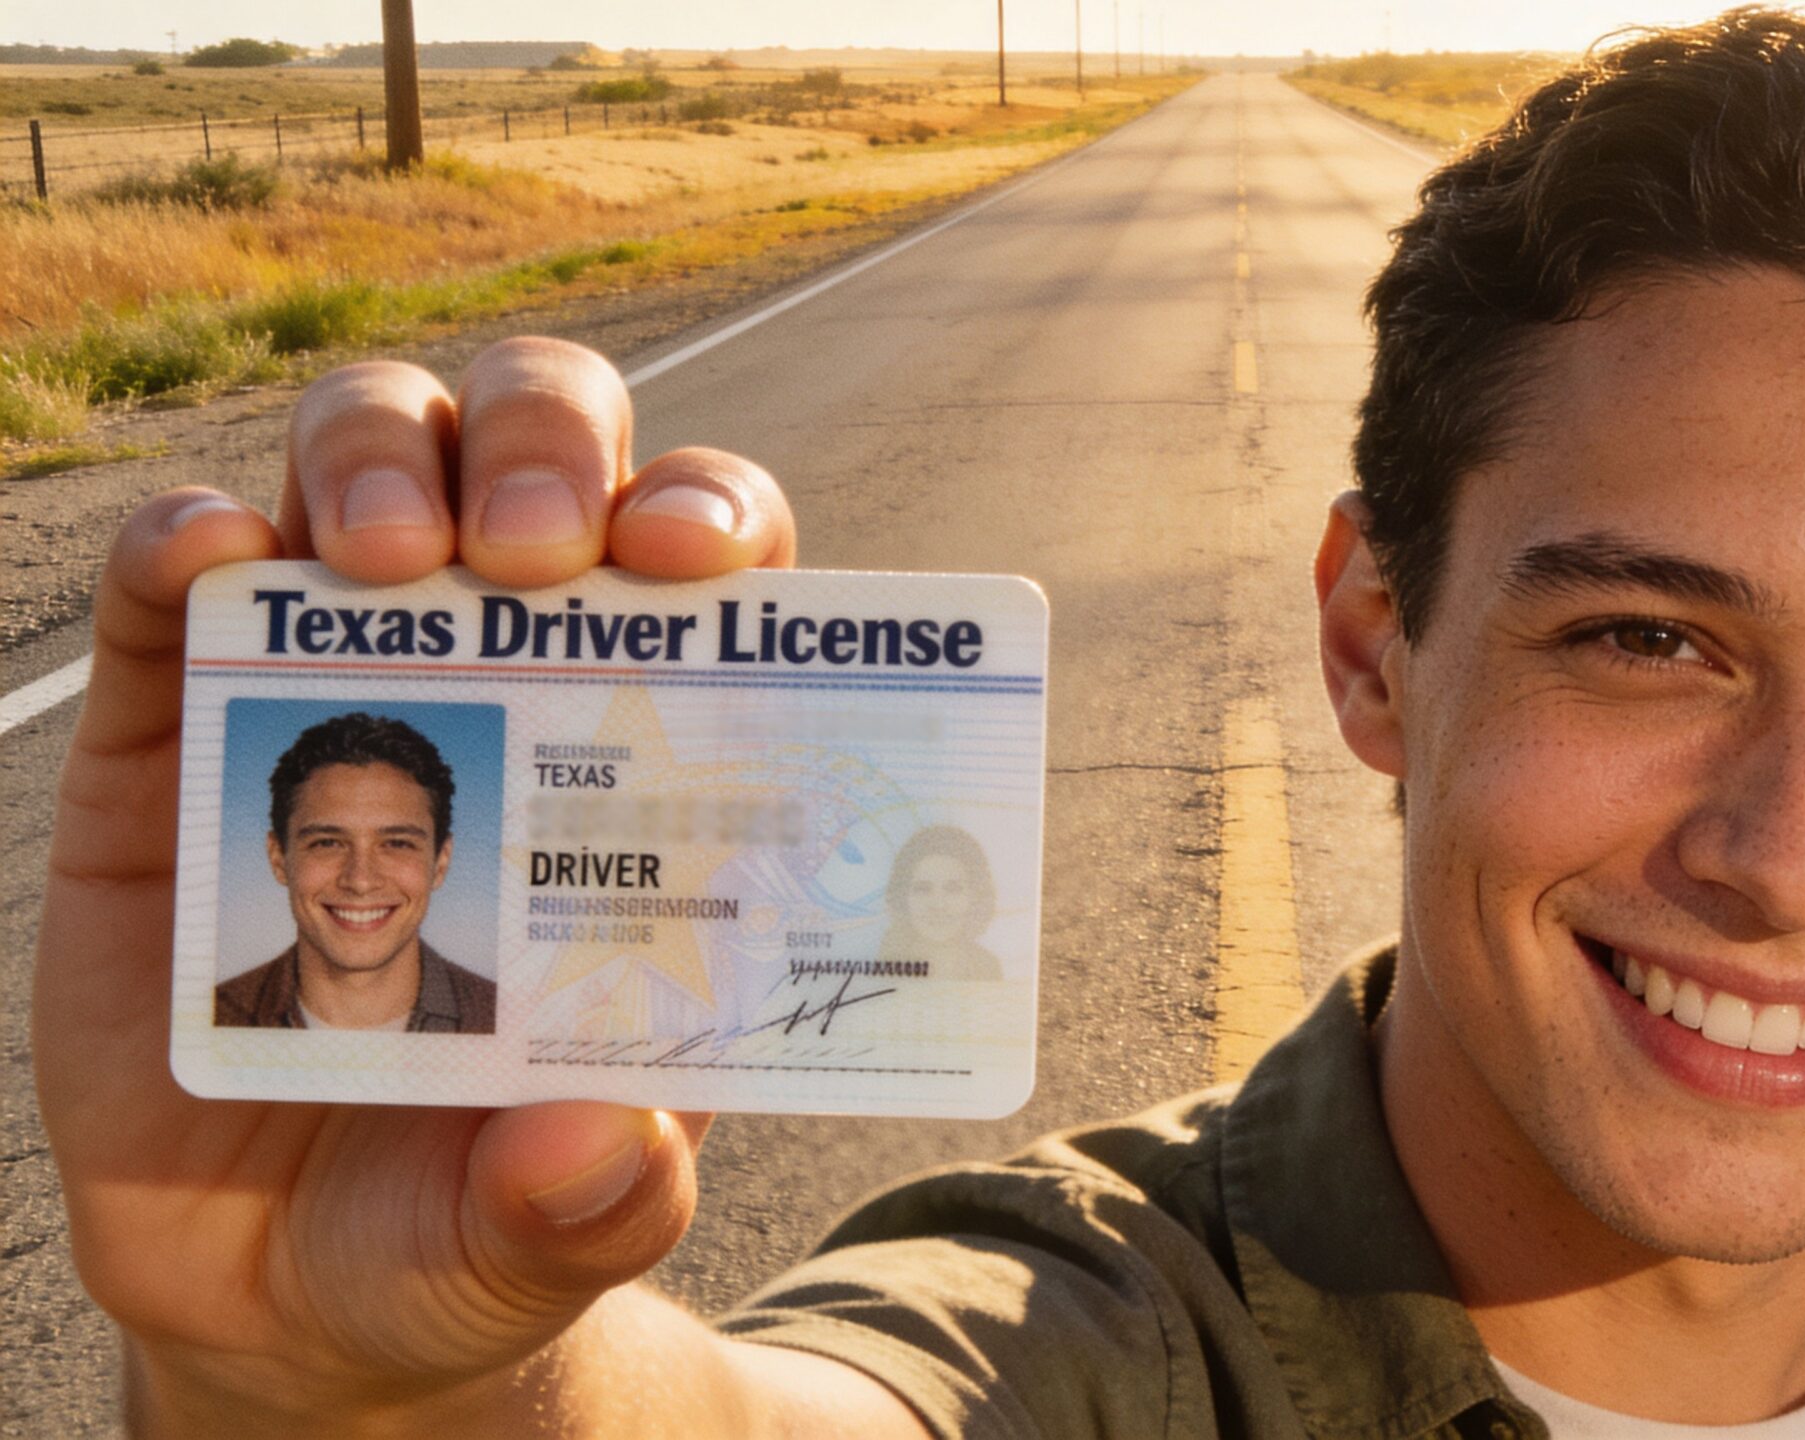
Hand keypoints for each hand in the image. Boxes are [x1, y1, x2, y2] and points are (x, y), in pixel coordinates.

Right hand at [35, 339, 800, 1433]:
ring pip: (369, 451)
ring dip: (382, 457)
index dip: (716, 515)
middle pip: (543, 448)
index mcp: (648, 756)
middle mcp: (508, 677)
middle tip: (529, 550)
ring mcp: (334, 681)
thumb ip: (596, 1199)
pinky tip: (208, 561)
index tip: (695, 556)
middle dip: (546, 445)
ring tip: (381, 556)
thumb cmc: (470, 1218)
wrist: (283, 1283)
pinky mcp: (170, 727)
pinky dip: (184, 537)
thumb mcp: (547, 1233)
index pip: (713, 566)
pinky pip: (167, 578)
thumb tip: (607, 1142)